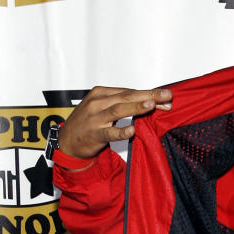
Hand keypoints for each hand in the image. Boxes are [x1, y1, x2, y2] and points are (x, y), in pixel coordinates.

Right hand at [58, 85, 172, 158]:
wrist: (67, 142)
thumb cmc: (88, 123)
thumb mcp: (102, 108)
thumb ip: (122, 104)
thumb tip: (149, 102)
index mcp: (101, 93)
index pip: (129, 92)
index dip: (149, 93)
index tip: (166, 96)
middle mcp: (98, 103)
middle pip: (127, 97)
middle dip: (148, 95)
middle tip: (166, 96)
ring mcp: (95, 118)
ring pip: (118, 110)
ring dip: (136, 107)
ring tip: (151, 105)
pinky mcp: (94, 134)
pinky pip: (109, 133)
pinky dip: (120, 131)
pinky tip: (132, 130)